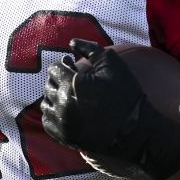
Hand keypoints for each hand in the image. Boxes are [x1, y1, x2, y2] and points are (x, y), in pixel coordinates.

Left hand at [41, 39, 179, 179]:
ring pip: (46, 104)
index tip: (73, 65)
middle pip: (49, 85)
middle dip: (58, 79)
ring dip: (54, 96)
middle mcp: (62, 104)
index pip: (54, 69)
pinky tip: (66, 111)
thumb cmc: (124, 93)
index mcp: (71, 84)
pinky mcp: (64, 137)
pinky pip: (47, 122)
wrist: (133, 130)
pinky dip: (53, 115)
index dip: (64, 65)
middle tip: (72, 80)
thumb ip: (90, 48)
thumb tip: (72, 42)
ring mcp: (61, 123)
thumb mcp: (112, 63)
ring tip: (69, 95)